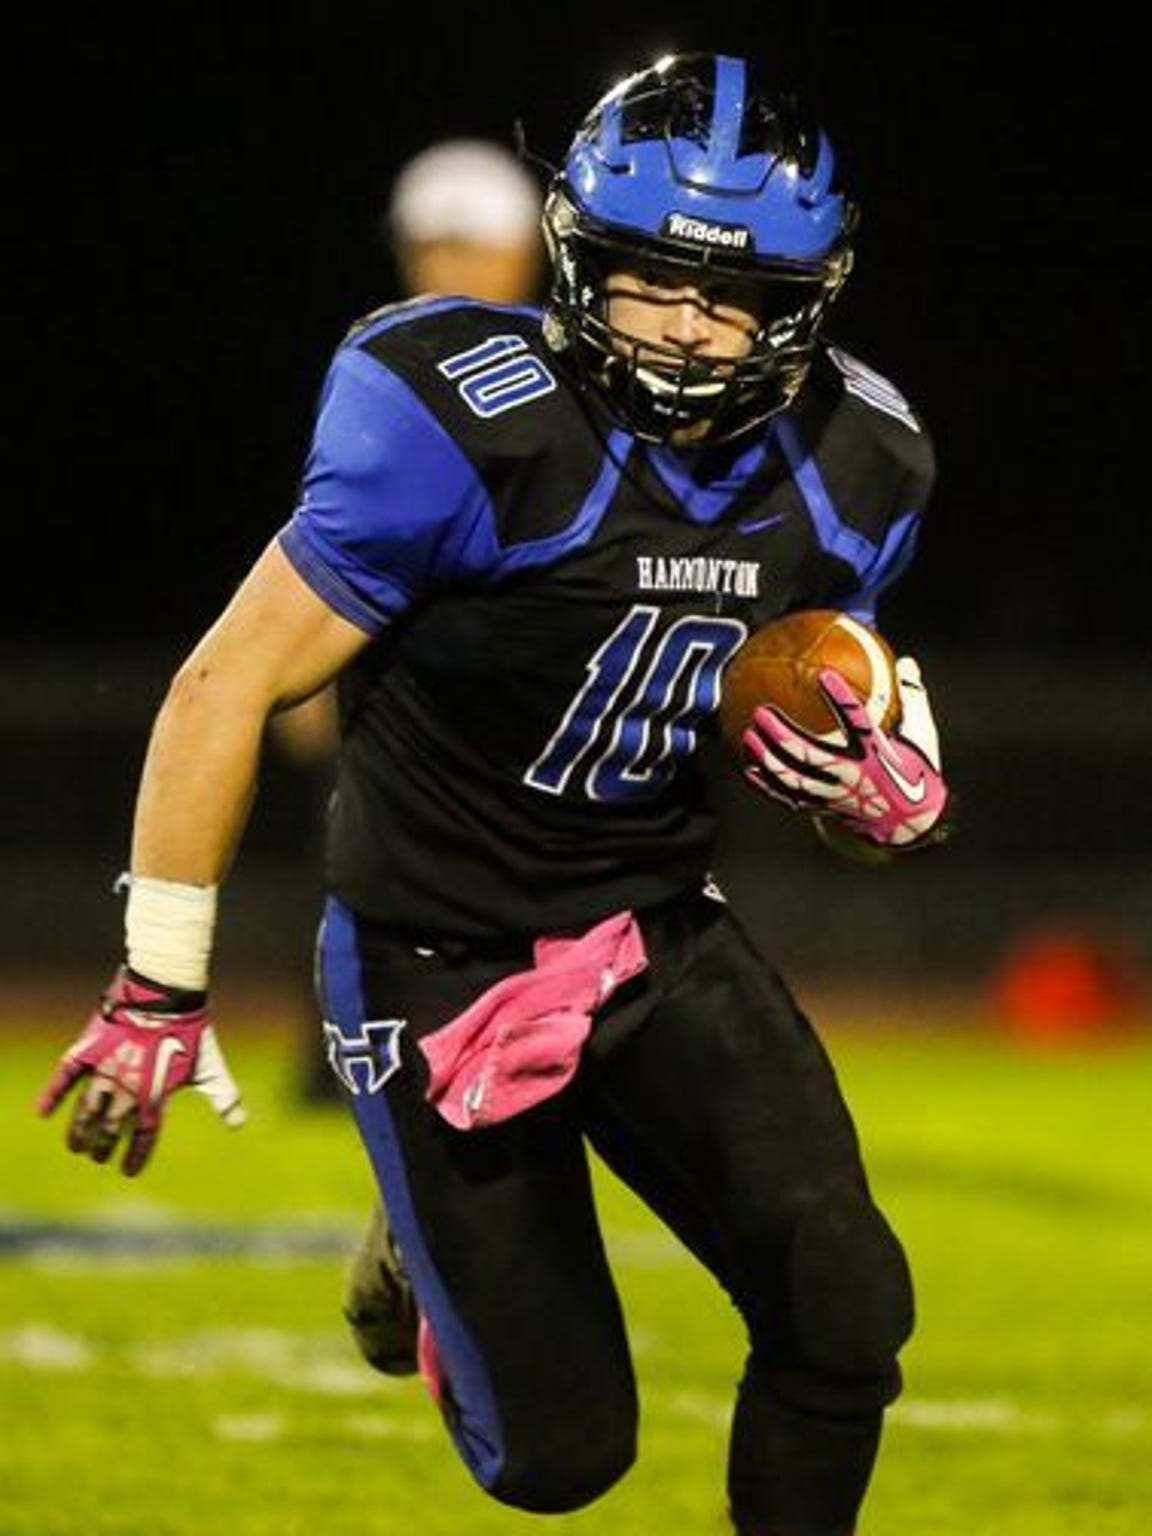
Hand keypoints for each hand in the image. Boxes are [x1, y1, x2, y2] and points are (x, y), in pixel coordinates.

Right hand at [37, 966, 244, 1175]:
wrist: (166, 991)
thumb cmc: (191, 1029)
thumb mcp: (211, 1066)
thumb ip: (224, 1097)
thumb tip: (239, 1125)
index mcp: (155, 1094)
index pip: (144, 1136)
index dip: (135, 1155)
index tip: (127, 1172)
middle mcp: (128, 1088)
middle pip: (112, 1128)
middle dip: (103, 1146)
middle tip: (98, 1156)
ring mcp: (106, 1069)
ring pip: (87, 1111)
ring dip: (80, 1131)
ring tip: (76, 1145)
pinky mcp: (90, 1048)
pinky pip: (65, 1076)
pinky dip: (53, 1094)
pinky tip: (43, 1111)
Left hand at [742, 656, 951, 849]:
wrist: (911, 825)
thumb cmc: (917, 772)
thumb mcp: (923, 736)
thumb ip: (913, 698)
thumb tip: (907, 662)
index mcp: (877, 754)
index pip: (858, 722)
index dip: (841, 699)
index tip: (824, 674)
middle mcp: (853, 776)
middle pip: (810, 755)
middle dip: (782, 734)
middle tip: (760, 711)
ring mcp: (835, 795)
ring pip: (794, 778)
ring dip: (767, 757)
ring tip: (748, 735)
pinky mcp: (824, 809)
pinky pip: (789, 797)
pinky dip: (767, 784)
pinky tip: (749, 769)